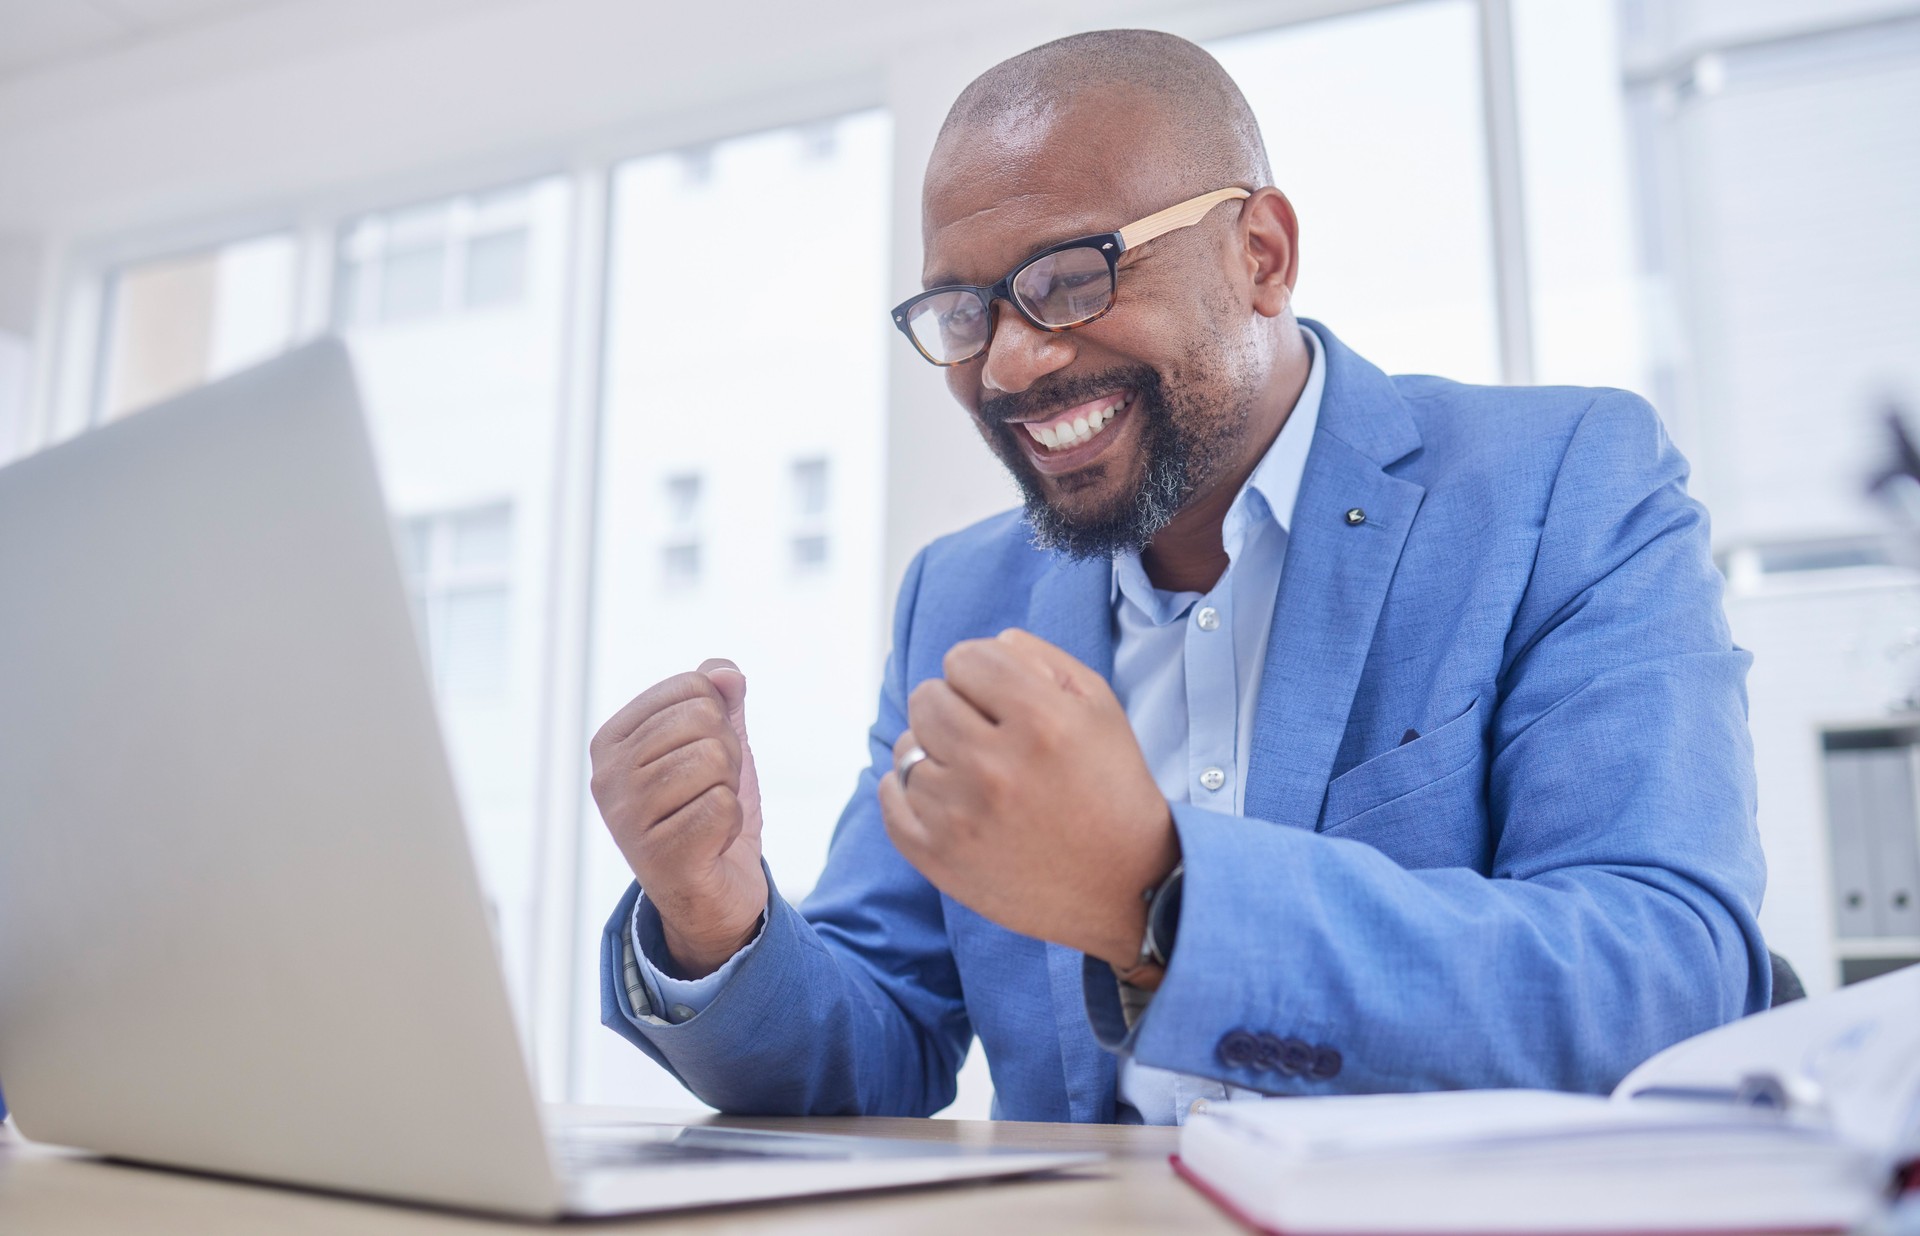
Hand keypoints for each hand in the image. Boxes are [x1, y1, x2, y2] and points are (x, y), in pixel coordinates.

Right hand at [589, 658, 767, 976]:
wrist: (714, 893)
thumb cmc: (708, 811)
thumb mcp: (718, 745)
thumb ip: (720, 700)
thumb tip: (725, 672)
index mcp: (612, 740)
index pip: (692, 687)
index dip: (719, 720)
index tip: (703, 760)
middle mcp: (606, 776)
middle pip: (704, 720)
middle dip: (727, 756)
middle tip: (709, 793)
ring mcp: (626, 817)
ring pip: (714, 760)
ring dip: (729, 790)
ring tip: (707, 818)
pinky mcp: (656, 856)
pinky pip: (722, 806)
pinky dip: (731, 825)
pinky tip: (710, 846)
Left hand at [878, 629, 1177, 969]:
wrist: (1127, 886)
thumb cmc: (1112, 790)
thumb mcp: (1101, 709)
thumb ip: (1043, 659)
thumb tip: (990, 642)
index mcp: (1040, 722)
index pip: (965, 658)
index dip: (983, 672)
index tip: (1001, 698)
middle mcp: (995, 767)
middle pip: (926, 698)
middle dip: (954, 706)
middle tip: (987, 735)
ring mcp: (960, 817)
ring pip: (907, 748)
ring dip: (936, 753)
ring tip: (976, 775)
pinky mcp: (938, 857)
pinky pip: (889, 796)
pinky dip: (906, 790)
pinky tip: (945, 796)